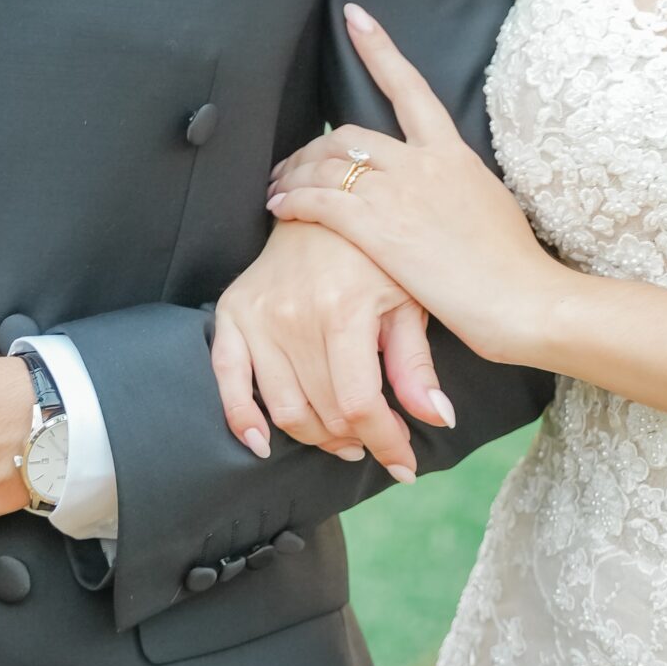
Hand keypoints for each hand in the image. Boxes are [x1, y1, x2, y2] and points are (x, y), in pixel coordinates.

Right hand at [211, 219, 450, 478]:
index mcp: (344, 309)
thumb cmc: (376, 252)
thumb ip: (416, 364)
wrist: (327, 201)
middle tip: (376, 444)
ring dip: (315, 437)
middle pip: (324, 411)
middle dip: (357, 440)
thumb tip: (439, 418)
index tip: (405, 464)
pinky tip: (262, 444)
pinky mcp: (233, 311)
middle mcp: (295, 314)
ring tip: (342, 439)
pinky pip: (227, 378)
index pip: (359, 403)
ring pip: (283, 407)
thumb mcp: (408, 299)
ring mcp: (259, 315)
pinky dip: (242, 418)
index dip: (385, 442)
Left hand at [266, 4, 558, 365]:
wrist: (524, 299)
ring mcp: (399, 193)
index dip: (379, 48)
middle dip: (312, 146)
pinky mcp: (378, 228)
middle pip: (349, 132)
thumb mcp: (492, 206)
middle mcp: (423, 162)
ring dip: (294, 173)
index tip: (354, 17)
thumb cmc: (514, 267)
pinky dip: (293, 199)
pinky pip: (319, 201)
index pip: (410, 88)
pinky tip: (279, 207)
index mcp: (453, 153)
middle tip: (291, 164)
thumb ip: (462, 186)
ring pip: (327, 164)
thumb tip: (452, 186)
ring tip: (277, 188)